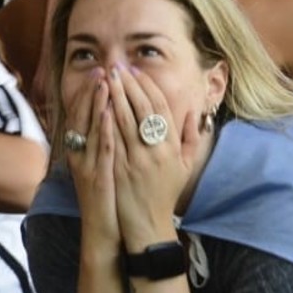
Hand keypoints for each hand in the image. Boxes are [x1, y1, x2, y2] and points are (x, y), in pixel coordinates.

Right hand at [62, 67, 119, 252]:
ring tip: (105, 83)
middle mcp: (80, 155)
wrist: (103, 230)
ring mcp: (87, 165)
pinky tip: (109, 114)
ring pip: (90, 129)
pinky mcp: (97, 176)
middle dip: (93, 92)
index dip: (90, 93)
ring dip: (97, 105)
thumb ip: (103, 143)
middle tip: (102, 69)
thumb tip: (109, 119)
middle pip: (83, 117)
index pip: (83, 116)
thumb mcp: (102, 165)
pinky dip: (103, 130)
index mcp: (82, 151)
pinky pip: (101, 149)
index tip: (101, 72)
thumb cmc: (108, 197)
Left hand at [105, 65, 200, 248]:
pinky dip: (106, 119)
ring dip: (116, 95)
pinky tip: (99, 104)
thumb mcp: (186, 166)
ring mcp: (138, 159)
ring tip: (107, 78)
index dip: (148, 87)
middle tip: (118, 67)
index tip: (136, 72)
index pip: (161, 108)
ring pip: (126, 120)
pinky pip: (113, 139)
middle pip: (142, 108)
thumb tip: (193, 113)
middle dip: (129, 84)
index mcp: (173, 147)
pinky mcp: (121, 169)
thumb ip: (191, 138)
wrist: (148, 224)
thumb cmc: (165, 194)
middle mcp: (157, 150)